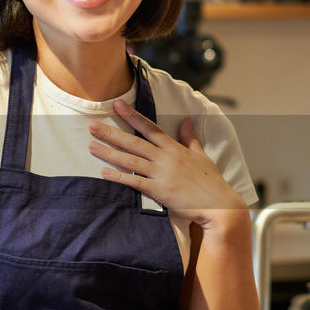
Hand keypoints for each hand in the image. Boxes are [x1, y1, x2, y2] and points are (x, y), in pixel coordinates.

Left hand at [88, 99, 247, 228]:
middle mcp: (166, 159)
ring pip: (131, 161)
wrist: (219, 204)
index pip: (150, 128)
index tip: (117, 105)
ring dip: (109, 153)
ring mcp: (162, 174)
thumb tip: (186, 119)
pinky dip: (119, 177)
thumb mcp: (201, 155)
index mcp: (174, 149)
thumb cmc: (211, 181)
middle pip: (134, 143)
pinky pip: (135, 182)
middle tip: (92, 125)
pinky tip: (104, 172)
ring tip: (91, 145)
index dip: (132, 115)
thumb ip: (190, 138)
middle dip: (112, 133)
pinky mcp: (159, 191)